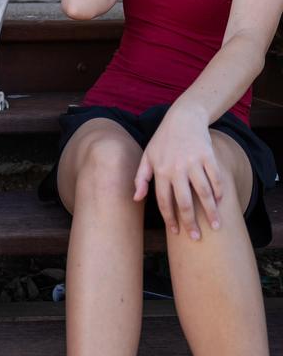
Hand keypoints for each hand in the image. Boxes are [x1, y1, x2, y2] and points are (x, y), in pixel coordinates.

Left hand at [133, 108, 222, 239]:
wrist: (183, 118)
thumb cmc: (163, 140)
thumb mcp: (147, 156)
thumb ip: (141, 178)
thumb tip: (136, 199)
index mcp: (160, 171)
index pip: (164, 201)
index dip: (170, 218)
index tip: (176, 232)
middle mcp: (176, 168)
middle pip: (184, 202)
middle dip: (190, 222)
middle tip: (196, 238)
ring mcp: (194, 162)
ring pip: (204, 193)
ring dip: (210, 212)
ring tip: (216, 226)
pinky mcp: (209, 157)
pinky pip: (216, 179)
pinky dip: (219, 193)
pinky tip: (219, 203)